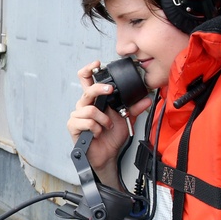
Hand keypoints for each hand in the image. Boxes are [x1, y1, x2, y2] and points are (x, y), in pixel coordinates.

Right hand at [67, 61, 151, 182]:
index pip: (87, 80)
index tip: (97, 64)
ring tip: (107, 126)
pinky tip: (98, 133)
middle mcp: (84, 106)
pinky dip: (96, 128)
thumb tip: (146, 99)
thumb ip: (134, 108)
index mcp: (95, 100)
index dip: (89, 70)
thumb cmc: (112, 137)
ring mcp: (77, 116)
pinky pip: (86, 122)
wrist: (107, 155)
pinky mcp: (73, 127)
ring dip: (102, 119)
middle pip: (87, 90)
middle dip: (100, 89)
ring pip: (89, 108)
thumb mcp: (126, 120)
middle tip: (111, 90)